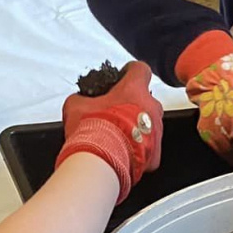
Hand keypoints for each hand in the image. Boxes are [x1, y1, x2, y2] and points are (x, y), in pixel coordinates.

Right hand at [57, 60, 164, 203]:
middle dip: (131, 105)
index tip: (123, 77)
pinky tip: (123, 152)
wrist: (102, 162)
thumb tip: (79, 100)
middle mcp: (151, 108)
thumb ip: (80, 98)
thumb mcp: (75, 106)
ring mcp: (156, 131)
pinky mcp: (155, 153)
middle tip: (114, 113)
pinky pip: (149, 147)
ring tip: (117, 136)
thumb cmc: (93, 132)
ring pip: (149, 124)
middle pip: (145, 99)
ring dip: (136, 127)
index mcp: (134, 90)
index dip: (130, 72)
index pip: (140, 69)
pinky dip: (138, 149)